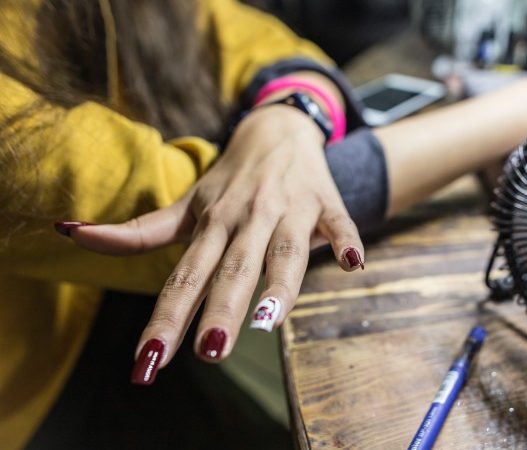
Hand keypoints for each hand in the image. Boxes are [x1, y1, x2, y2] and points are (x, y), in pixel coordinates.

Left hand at [63, 105, 363, 381]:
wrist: (278, 128)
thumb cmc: (231, 180)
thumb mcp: (187, 204)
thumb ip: (139, 229)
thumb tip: (69, 232)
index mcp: (212, 225)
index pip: (185, 277)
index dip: (165, 319)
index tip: (147, 363)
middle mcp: (247, 219)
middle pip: (232, 270)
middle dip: (220, 310)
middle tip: (209, 353)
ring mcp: (288, 210)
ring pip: (284, 252)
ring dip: (279, 285)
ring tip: (268, 321)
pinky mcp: (324, 204)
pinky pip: (338, 224)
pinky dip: (346, 241)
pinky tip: (353, 262)